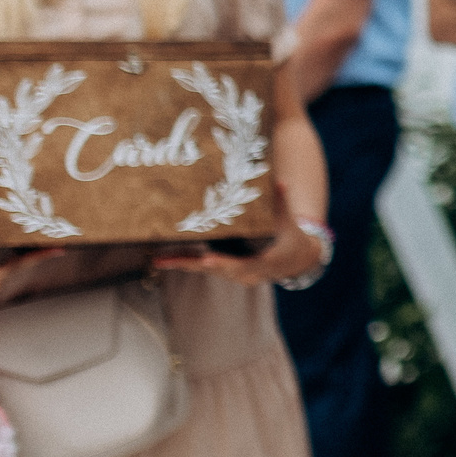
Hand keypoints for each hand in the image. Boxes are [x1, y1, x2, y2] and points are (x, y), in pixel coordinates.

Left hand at [155, 180, 325, 286]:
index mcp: (263, 263)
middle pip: (214, 269)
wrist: (296, 260)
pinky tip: (166, 258)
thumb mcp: (289, 224)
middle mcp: (246, 274)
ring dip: (183, 264)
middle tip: (165, 260)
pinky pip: (204, 267)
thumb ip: (282, 204)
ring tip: (159, 259)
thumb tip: (281, 182)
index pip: (241, 265)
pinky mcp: (227, 271)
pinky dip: (187, 262)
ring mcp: (235, 275)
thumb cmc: (293, 239)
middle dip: (190, 264)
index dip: (224, 263)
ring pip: (206, 269)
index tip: (207, 260)